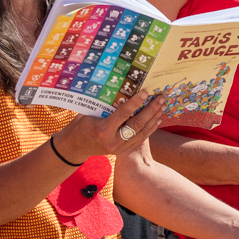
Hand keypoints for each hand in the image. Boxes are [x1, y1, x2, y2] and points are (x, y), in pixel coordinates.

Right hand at [54, 86, 168, 163]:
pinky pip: (140, 138)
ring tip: (163, 106)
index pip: (123, 114)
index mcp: (102, 130)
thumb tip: (122, 88)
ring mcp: (119, 148)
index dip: (135, 103)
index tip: (146, 92)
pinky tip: (158, 119)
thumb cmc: (81, 125)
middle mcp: (113, 141)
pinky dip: (151, 128)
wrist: (76, 146)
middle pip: (136, 124)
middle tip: (160, 98)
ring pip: (142, 132)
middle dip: (151, 110)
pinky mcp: (123, 150)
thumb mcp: (89, 112)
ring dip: (154, 118)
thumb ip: (105, 105)